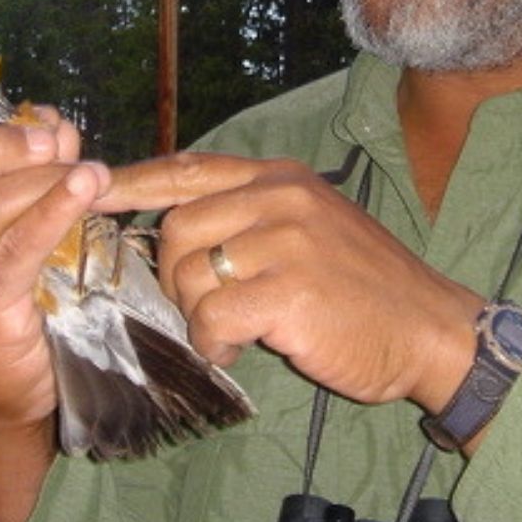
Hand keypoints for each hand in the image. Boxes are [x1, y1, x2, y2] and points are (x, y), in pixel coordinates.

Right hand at [0, 109, 107, 431]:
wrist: (6, 395)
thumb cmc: (9, 305)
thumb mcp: (6, 234)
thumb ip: (22, 181)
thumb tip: (55, 127)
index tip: (39, 118)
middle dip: (2, 142)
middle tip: (57, 139)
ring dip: (44, 178)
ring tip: (92, 170)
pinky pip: (16, 249)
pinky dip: (53, 212)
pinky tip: (85, 193)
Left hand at [94, 153, 482, 411]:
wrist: (430, 329)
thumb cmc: (366, 288)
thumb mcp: (313, 226)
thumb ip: (253, 214)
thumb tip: (179, 225)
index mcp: (281, 177)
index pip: (189, 169)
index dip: (134, 182)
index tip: (90, 195)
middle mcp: (281, 197)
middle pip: (178, 227)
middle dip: (177, 279)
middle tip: (209, 312)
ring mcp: (286, 240)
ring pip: (189, 273)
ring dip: (197, 315)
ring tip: (232, 333)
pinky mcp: (288, 291)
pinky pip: (212, 317)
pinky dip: (215, 343)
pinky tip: (240, 352)